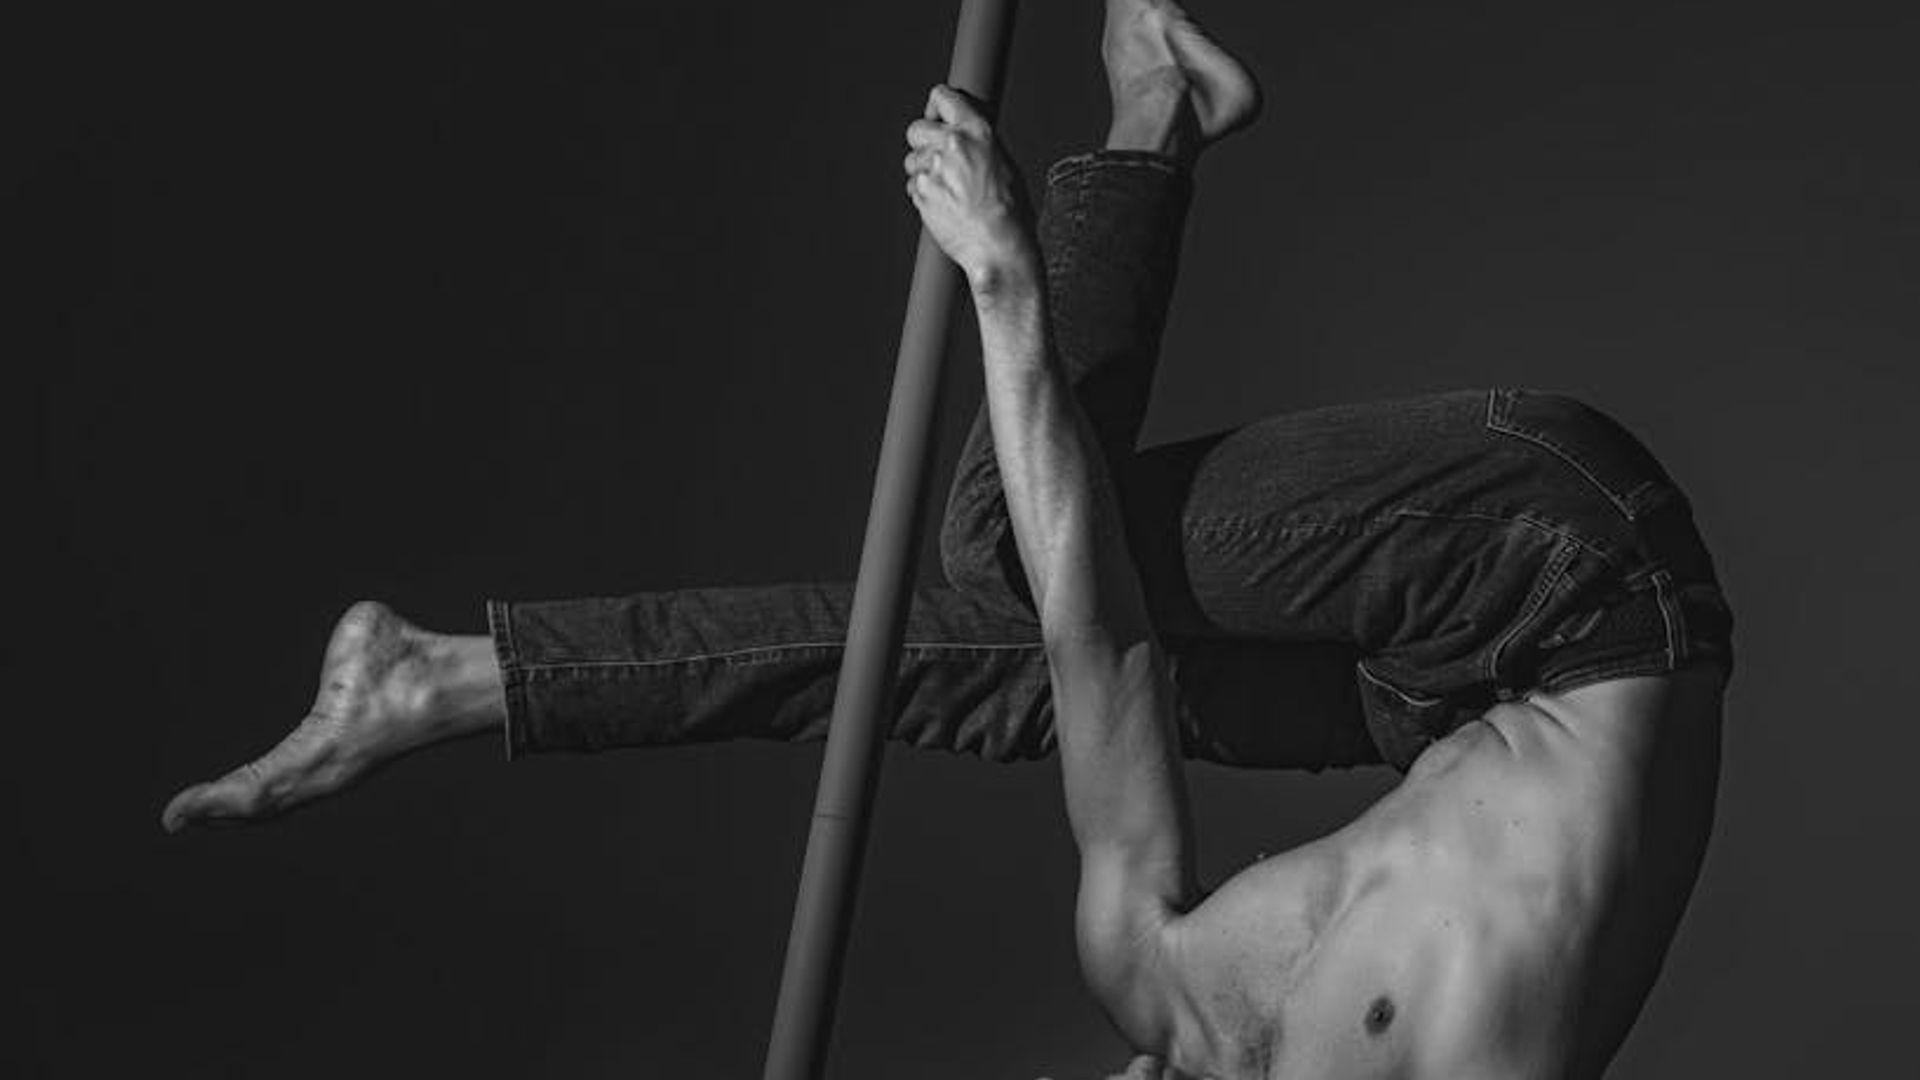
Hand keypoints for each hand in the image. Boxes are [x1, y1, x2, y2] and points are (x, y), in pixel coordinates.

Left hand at [903, 84, 1036, 290]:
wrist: (998, 247)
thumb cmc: (1010, 212)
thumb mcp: (1005, 164)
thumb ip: (978, 143)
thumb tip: (963, 136)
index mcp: (977, 132)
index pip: (943, 97)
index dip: (936, 107)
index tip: (936, 116)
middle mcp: (952, 145)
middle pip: (916, 128)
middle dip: (923, 142)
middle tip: (938, 158)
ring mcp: (933, 169)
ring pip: (912, 160)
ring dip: (924, 171)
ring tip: (948, 190)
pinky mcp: (921, 192)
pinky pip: (913, 186)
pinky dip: (924, 194)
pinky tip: (945, 206)